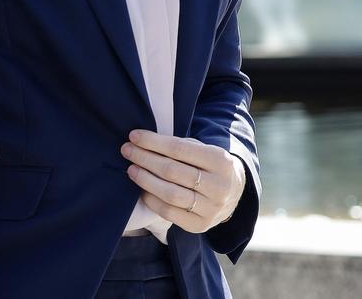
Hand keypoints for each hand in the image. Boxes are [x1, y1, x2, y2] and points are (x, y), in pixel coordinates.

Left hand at [120, 130, 246, 233]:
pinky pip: (170, 213)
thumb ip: (179, 147)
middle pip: (173, 171)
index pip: (179, 149)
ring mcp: (211, 209)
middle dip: (145, 159)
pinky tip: (142, 189)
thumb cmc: (209, 165)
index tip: (134, 136)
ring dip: (145, 180)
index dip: (154, 142)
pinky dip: (152, 200)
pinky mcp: (200, 226)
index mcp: (220, 161)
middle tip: (127, 150)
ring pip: (170, 194)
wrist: (234, 193)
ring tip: (131, 169)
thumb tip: (143, 142)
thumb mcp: (203, 150)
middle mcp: (218, 186)